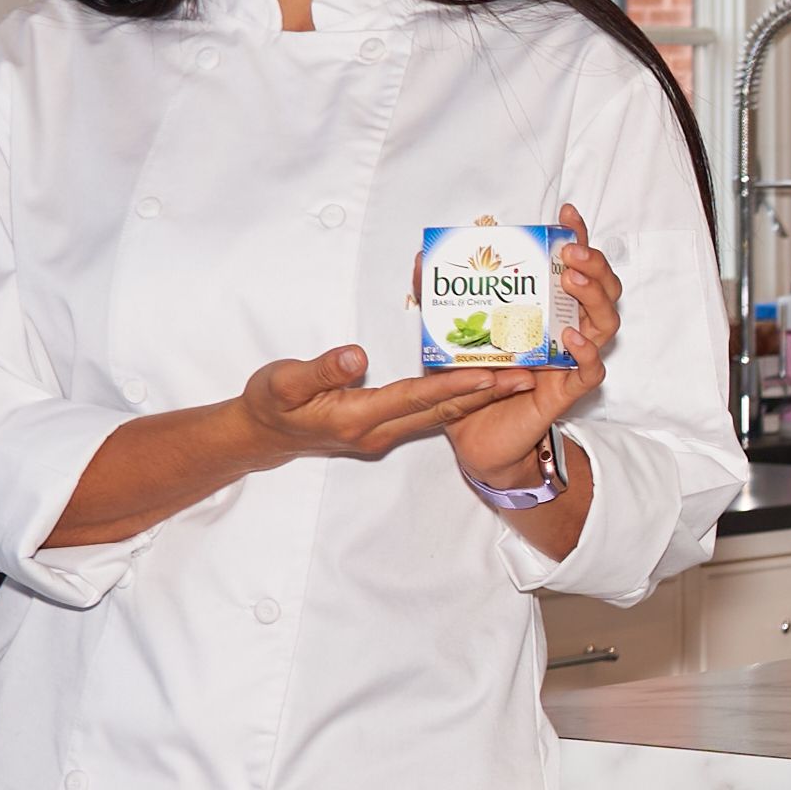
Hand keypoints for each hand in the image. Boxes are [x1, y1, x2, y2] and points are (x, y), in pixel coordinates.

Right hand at [228, 210, 623, 484]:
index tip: (491, 372)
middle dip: (485, 394)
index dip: (454, 385)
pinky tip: (478, 379)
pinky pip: (428, 412)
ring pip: (440, 414)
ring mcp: (383, 433)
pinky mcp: (384, 427)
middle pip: (440, 411)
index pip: (415, 399)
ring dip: (478, 397)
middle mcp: (378, 431)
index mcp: (357, 419)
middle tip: (527, 375)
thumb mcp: (284, 382)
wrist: (262, 434)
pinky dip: (455, 396)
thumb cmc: (270, 403)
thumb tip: (357, 354)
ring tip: (518, 376)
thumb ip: (322, 370)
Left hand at [434, 211, 623, 487]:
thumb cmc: (471, 383)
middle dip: (594, 264)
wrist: (474, 438)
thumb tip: (421, 259)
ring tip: (573, 281)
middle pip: (603, 289)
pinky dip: (586, 352)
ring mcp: (570, 360)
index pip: (573, 266)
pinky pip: (591, 370)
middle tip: (571, 253)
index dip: (576, 237)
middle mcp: (565, 329)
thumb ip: (438, 299)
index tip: (565, 215)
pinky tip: (571, 338)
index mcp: (546, 309)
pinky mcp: (566, 391)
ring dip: (594, 297)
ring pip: (606, 322)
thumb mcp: (450, 334)